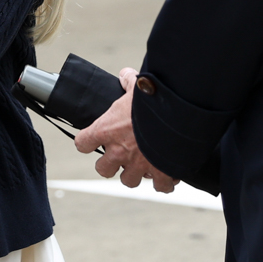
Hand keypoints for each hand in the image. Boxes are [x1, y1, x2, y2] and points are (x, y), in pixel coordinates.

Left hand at [73, 67, 177, 192]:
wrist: (179, 114)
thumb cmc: (153, 99)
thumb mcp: (137, 85)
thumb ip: (129, 82)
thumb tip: (126, 75)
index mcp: (107, 130)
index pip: (83, 143)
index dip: (86, 141)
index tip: (92, 140)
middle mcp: (119, 151)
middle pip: (103, 170)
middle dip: (110, 165)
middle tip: (121, 155)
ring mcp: (139, 164)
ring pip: (129, 181)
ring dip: (135, 174)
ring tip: (143, 165)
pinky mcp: (161, 172)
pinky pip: (160, 186)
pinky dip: (164, 181)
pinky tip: (167, 173)